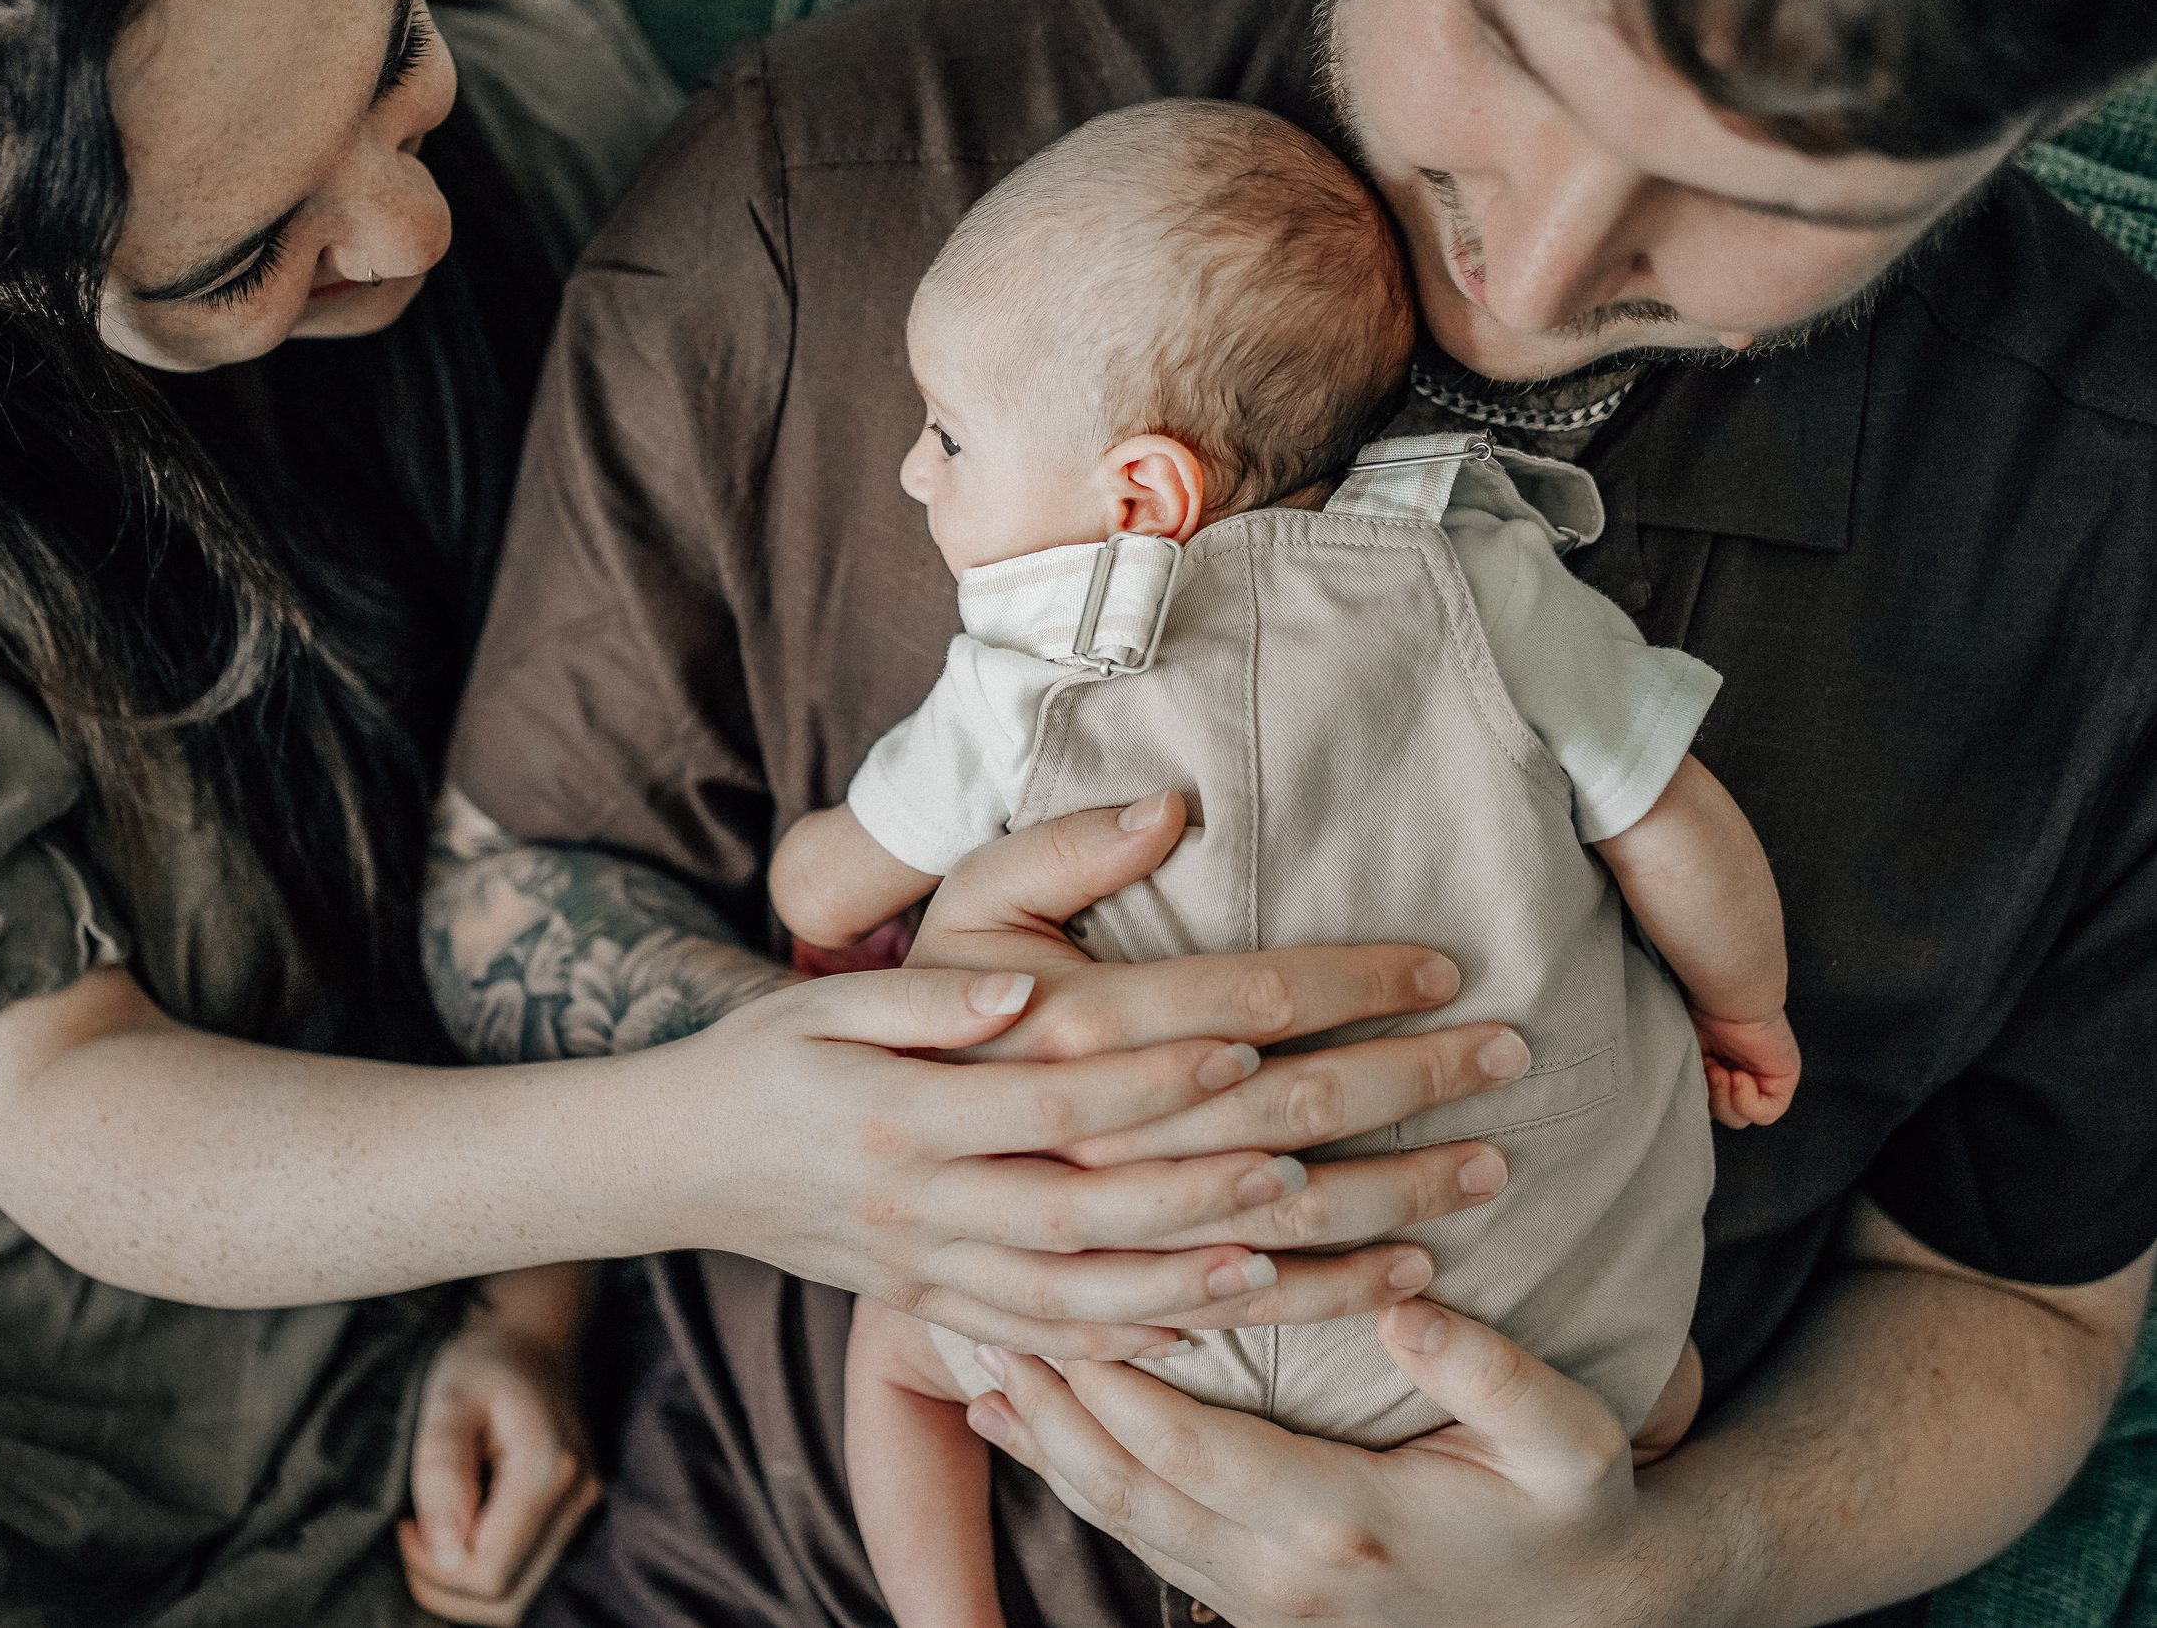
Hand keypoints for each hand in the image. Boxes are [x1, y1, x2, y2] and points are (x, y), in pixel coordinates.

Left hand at [397, 1286, 601, 1625]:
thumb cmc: (482, 1362)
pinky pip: (528, 1576)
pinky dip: (487, 1572)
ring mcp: (584, 1511)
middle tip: (414, 1533)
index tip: (404, 1522)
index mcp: (550, 1472)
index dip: (433, 1567)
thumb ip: (442, 1471)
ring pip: (520, 1599)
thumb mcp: (447, 1401)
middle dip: (446, 1586)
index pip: (489, 1574)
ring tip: (436, 1532)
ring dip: (466, 1584)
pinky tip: (463, 1532)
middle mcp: (579, 1501)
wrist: (532, 1337)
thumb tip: (445, 1552)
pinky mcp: (575, 1516)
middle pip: (508, 1602)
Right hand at [668, 792, 1529, 1359]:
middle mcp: (985, 1170)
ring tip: (1445, 1218)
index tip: (1429, 977)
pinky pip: (1104, 1333)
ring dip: (1321, 1245)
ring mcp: (978, 1257)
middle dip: (1369, 1115)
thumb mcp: (881, 951)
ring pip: (1184, 1257)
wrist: (684, 1163)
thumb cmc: (787, 1047)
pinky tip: (1289, 1299)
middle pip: (1215, 1145)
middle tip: (1496, 1085)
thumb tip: (1137, 846)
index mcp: (974, 1061)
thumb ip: (1019, 889)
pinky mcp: (970, 1308)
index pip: (1182, 1026)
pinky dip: (1201, 1322)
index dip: (1313, 1001)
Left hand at [962, 1299, 1712, 1627]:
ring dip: (1048, 1442)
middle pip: (1128, 1487)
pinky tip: (1032, 1421)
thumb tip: (1405, 1306)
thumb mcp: (1572, 1441)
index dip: (1119, 1384)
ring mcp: (1258, 1599)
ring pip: (1119, 1518)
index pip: (1194, 1450)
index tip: (1063, 1302)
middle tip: (980, 1312)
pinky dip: (1076, 1477)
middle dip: (1051, 1403)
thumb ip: (1493, 1374)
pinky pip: (1140, 1535)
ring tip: (983, 1356)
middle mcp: (1281, 1574)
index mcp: (1346, 1521)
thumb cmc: (1573, 1510)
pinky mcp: (1250, 1602)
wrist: (1590, 1617)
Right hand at [1693, 1007, 1799, 1127]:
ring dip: (1725, 1100)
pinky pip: (1766, 1113)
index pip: (1708, 1104)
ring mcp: (1764, 1079)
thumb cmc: (1702, 1010)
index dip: (1696, 1099)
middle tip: (1708, 1071)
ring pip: (1741, 1118)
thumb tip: (1685, 1105)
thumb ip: (1687, 1079)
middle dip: (1711, 1100)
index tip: (1691, 1073)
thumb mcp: (1686, 1052)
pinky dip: (1747, 1102)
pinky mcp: (1784, 1080)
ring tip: (1720, 1071)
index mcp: (1719, 1066)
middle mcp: (1741, 1073)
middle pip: (1723, 1115)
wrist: (1729, 995)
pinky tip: (1739, 1076)